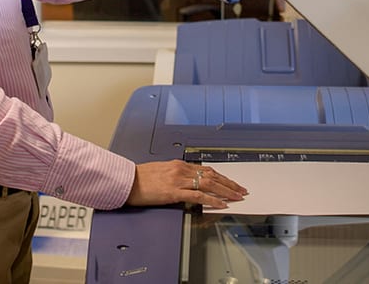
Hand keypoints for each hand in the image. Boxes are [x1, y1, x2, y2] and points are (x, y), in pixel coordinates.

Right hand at [125, 160, 248, 208]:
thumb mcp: (161, 171)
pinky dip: (212, 199)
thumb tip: (188, 181)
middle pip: (212, 175)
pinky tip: (220, 204)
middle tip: (241, 190)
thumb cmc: (140, 178)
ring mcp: (178, 181)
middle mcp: (181, 170)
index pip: (206, 169)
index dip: (222, 176)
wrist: (126, 181)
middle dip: (229, 183)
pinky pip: (197, 196)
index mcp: (179, 165)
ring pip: (208, 184)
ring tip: (237, 197)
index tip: (231, 182)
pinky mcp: (173, 192)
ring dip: (225, 191)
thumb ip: (176, 175)